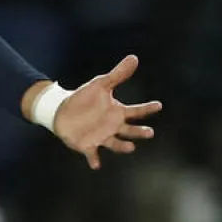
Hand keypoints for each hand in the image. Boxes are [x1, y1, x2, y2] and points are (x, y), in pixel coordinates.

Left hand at [52, 55, 162, 169]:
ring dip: (123, 147)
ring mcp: (102, 137)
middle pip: (131, 131)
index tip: (158, 104)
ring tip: (130, 147)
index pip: (137, 111)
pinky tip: (96, 164)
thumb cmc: (84, 98)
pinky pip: (92, 154)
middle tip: (149, 132)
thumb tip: (134, 58)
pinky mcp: (87, 145)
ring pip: (116, 144)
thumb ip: (118, 74)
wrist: (62, 110)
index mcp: (118, 112)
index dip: (147, 108)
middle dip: (140, 133)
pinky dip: (94, 160)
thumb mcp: (100, 84)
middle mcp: (113, 127)